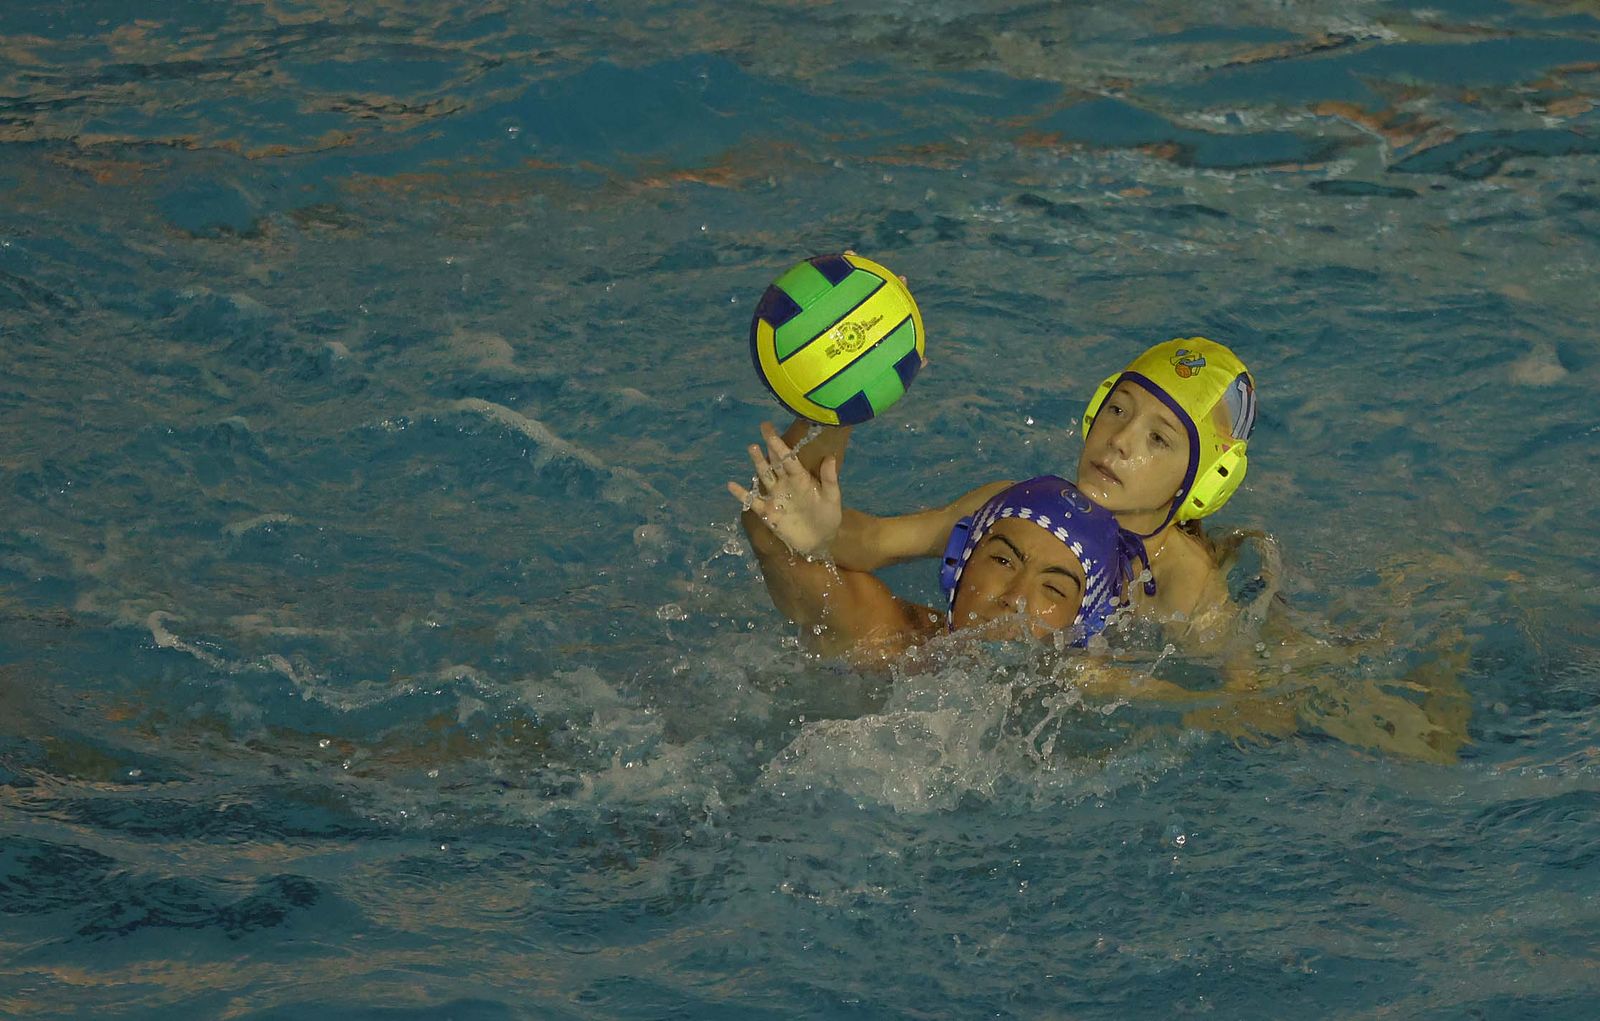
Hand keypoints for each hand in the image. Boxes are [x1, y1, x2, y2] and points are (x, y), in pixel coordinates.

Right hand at [727, 422, 841, 558]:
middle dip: (769, 446)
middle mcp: (785, 483)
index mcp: (800, 478)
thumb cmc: (828, 515)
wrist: (820, 539)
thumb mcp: (832, 497)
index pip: (789, 459)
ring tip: (752, 447)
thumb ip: (829, 479)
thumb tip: (831, 458)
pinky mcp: (767, 512)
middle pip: (774, 462)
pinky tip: (731, 485)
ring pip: (764, 476)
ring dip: (758, 463)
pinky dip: (741, 494)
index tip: (772, 431)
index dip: (781, 445)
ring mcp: (774, 496)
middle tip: (764, 426)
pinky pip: (752, 501)